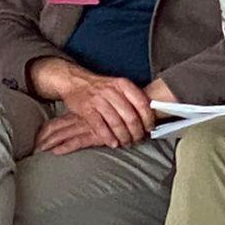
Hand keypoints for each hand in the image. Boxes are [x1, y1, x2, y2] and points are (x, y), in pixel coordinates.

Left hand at [34, 110, 124, 156]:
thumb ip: (91, 122)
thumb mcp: (103, 117)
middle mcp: (81, 119)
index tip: (35, 140)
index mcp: (81, 115)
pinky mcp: (95, 134)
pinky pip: (77, 142)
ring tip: (38, 152)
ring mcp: (87, 126)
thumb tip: (78, 129)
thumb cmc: (121, 114)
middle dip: (43, 139)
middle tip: (33, 149)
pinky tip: (55, 152)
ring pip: (63, 134)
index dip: (45, 131)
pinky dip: (65, 147)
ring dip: (50, 143)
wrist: (136, 109)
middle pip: (56, 128)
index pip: (57, 123)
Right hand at [36, 65, 155, 149]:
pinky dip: (107, 137)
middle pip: (130, 116)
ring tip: (126, 143)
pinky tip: (112, 143)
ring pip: (116, 123)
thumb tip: (150, 115)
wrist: (74, 81)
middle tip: (137, 140)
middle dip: (136, 132)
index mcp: (123, 84)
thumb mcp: (118, 85)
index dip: (148, 119)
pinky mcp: (86, 109)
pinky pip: (100, 126)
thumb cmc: (100, 87)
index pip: (142, 103)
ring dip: (123, 136)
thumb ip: (132, 97)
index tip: (150, 129)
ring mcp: (98, 100)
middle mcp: (111, 91)